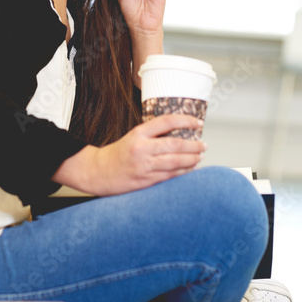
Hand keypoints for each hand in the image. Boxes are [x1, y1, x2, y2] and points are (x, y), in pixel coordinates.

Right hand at [52, 114, 206, 194]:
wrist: (98, 172)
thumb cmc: (117, 154)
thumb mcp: (133, 137)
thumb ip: (153, 135)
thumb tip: (179, 133)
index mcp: (138, 133)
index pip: (166, 122)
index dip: (185, 120)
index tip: (198, 122)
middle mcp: (142, 148)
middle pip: (175, 144)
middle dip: (194, 145)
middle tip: (203, 144)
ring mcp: (144, 166)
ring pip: (175, 162)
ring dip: (192, 159)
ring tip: (200, 156)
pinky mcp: (146, 181)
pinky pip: (170, 176)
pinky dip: (183, 172)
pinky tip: (190, 169)